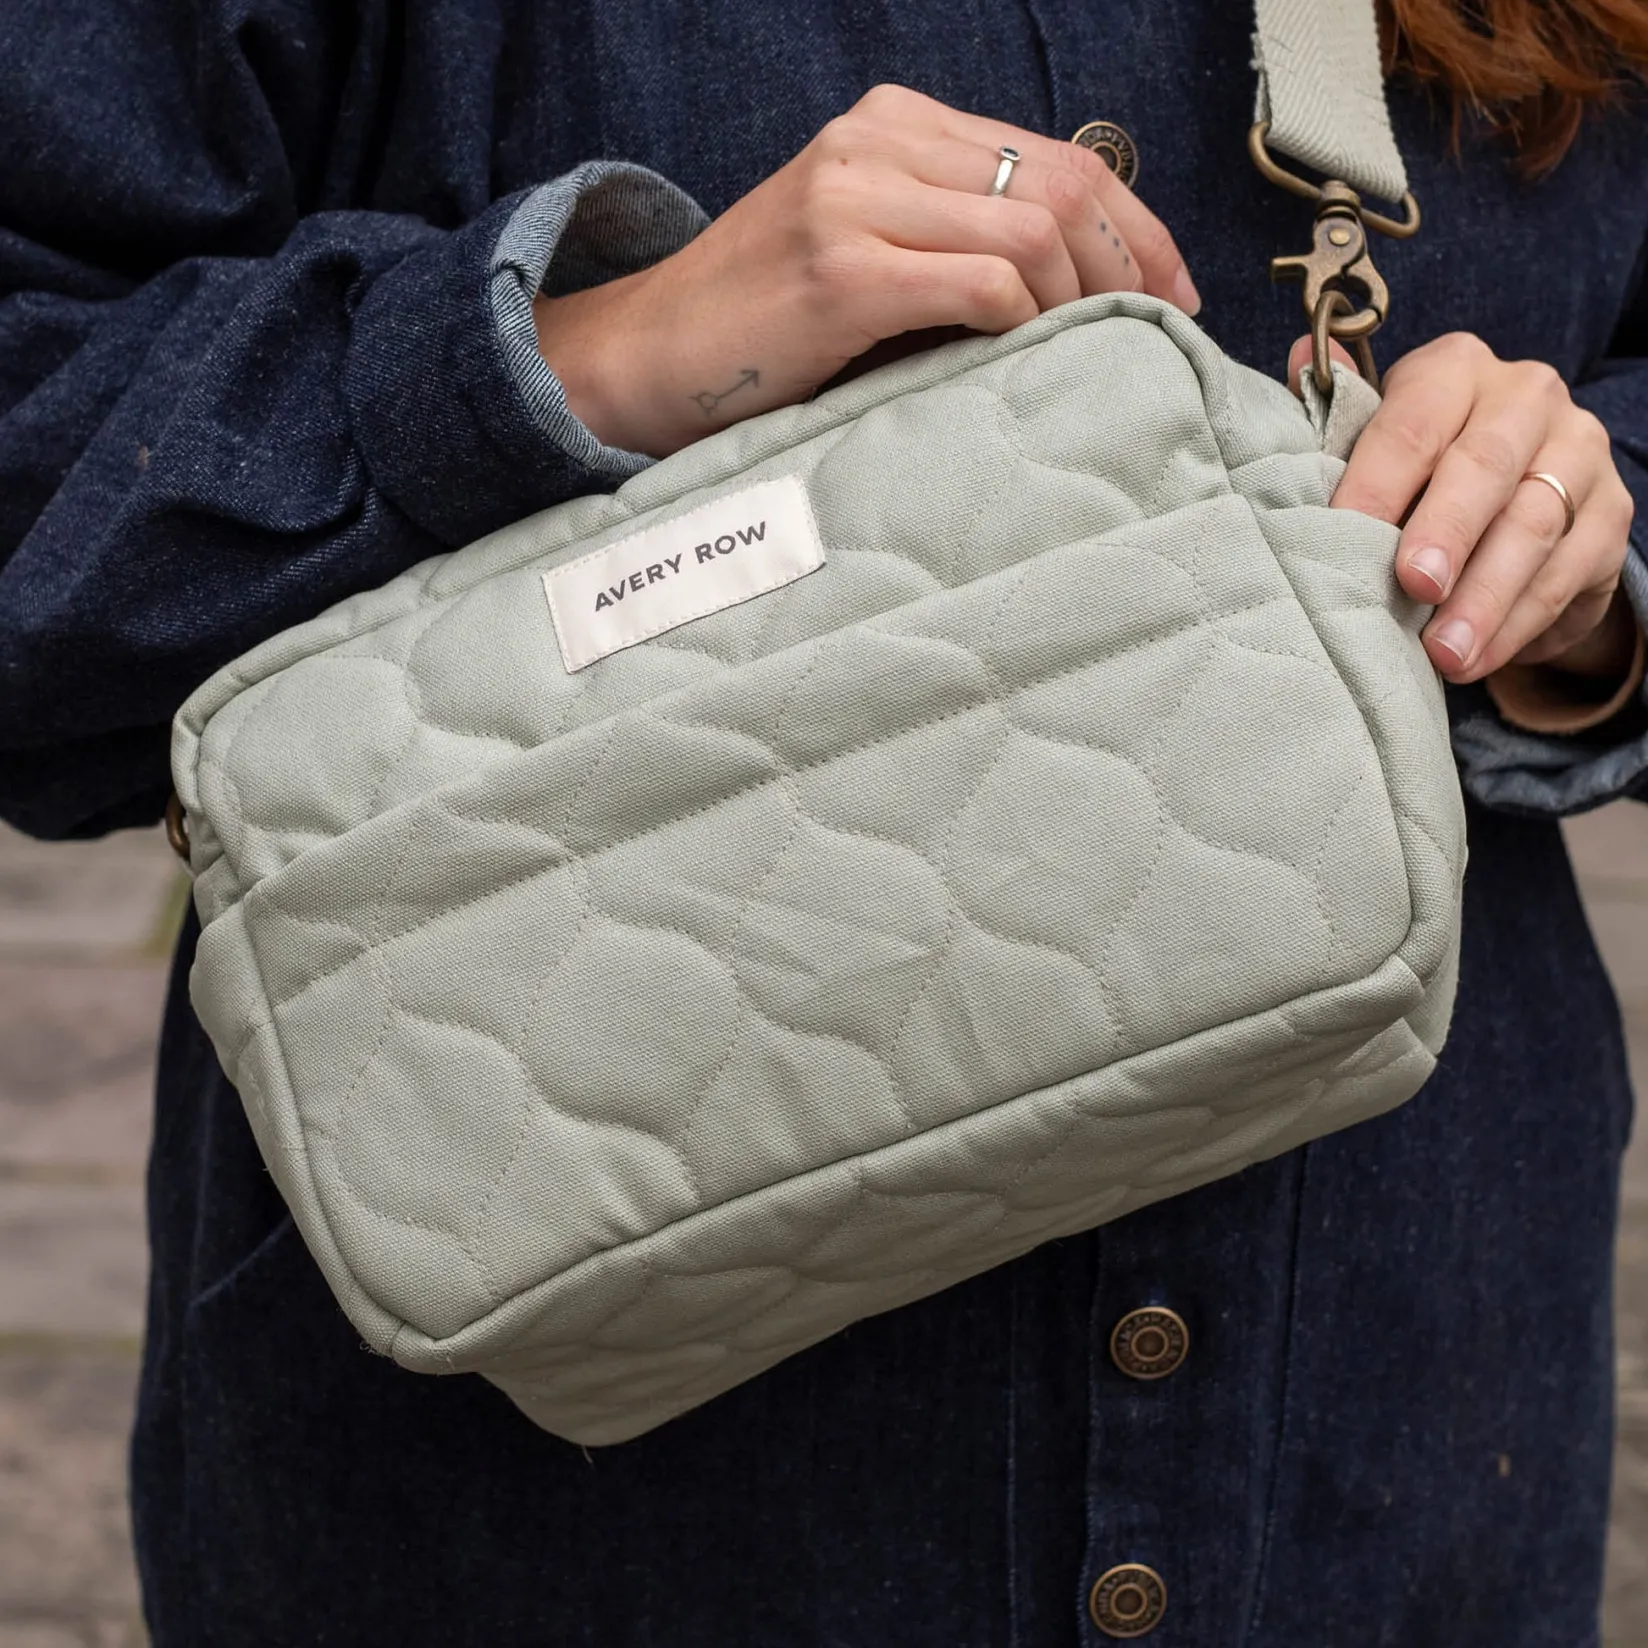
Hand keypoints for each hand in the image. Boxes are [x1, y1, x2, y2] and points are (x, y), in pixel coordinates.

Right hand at [535, 85, 1199, 457]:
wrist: (646, 356)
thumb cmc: (760, 324)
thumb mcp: (864, 250)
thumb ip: (950, 239)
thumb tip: (1073, 284)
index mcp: (889, 125)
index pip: (1058, 153)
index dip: (1137, 225)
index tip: (1172, 291)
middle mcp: (875, 142)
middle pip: (1064, 181)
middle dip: (1132, 262)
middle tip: (1156, 329)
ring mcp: (855, 198)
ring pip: (1034, 227)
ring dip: (1082, 299)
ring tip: (1087, 351)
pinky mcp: (841, 268)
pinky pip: (983, 283)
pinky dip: (1026, 322)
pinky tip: (1027, 355)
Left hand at [1291, 332, 1635, 683]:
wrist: (1501, 500)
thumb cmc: (1412, 471)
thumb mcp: (1370, 442)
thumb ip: (1337, 414)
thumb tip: (1306, 356)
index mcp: (1454, 371)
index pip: (1413, 421)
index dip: (1377, 480)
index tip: (1346, 531)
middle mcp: (1526, 397)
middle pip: (1486, 466)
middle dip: (1448, 532)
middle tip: (1415, 586)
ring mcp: (1578, 452)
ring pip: (1533, 526)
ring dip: (1485, 598)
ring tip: (1444, 653)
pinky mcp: (1610, 513)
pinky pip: (1568, 572)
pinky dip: (1519, 623)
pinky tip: (1479, 659)